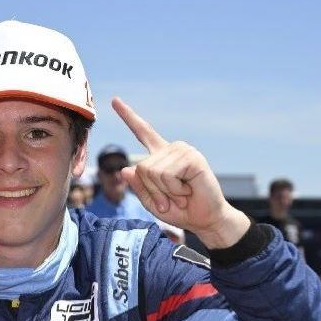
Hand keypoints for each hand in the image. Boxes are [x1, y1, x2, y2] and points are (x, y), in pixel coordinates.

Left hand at [112, 98, 249, 248]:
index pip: (142, 132)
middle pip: (141, 167)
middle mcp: (171, 149)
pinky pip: (167, 174)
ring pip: (152, 171)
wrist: (205, 220)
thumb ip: (138, 187)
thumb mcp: (151, 203)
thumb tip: (125, 169)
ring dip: (164, 192)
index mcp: (160, 156)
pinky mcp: (192, 157)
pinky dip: (174, 189)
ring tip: (181, 195)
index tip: (115, 100)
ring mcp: (182, 151)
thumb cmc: (181, 211)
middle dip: (153, 191)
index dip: (129, 117)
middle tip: (171, 199)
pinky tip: (188, 190)